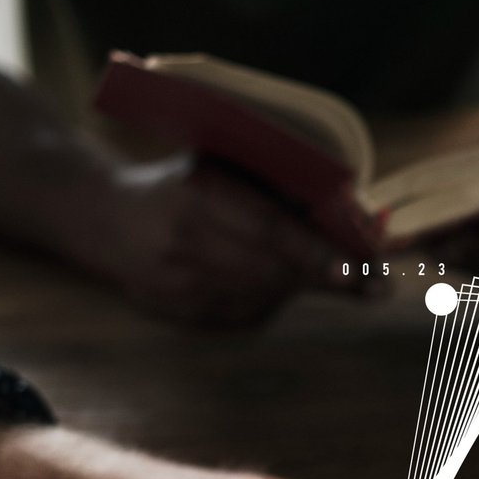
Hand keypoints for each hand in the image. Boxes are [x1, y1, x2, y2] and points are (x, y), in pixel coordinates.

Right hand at [73, 155, 361, 326]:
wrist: (101, 217)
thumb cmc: (177, 181)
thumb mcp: (216, 163)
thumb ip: (268, 182)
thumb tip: (345, 211)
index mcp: (196, 197)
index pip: (270, 230)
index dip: (317, 254)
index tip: (359, 271)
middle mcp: (185, 245)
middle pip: (274, 270)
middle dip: (330, 279)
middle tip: (376, 285)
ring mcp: (179, 287)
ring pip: (264, 297)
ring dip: (303, 288)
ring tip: (337, 279)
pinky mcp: (181, 315)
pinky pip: (245, 314)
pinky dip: (269, 299)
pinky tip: (273, 283)